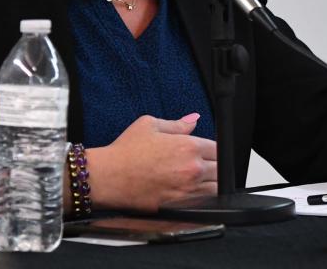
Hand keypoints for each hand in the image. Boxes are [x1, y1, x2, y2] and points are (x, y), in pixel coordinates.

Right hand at [87, 113, 217, 212]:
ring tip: (196, 179)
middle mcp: (192, 169)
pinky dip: (201, 198)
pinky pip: (202, 203)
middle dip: (214, 166)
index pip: (218, 148)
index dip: (213, 149)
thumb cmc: (125, 152)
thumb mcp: (150, 125)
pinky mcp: (178, 207)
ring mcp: (187, 190)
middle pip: (220, 169)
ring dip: (210, 183)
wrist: (106, 178)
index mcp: (188, 147)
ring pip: (215, 188)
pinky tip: (190, 192)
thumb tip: (194, 120)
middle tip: (202, 165)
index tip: (207, 151)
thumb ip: (177, 124)